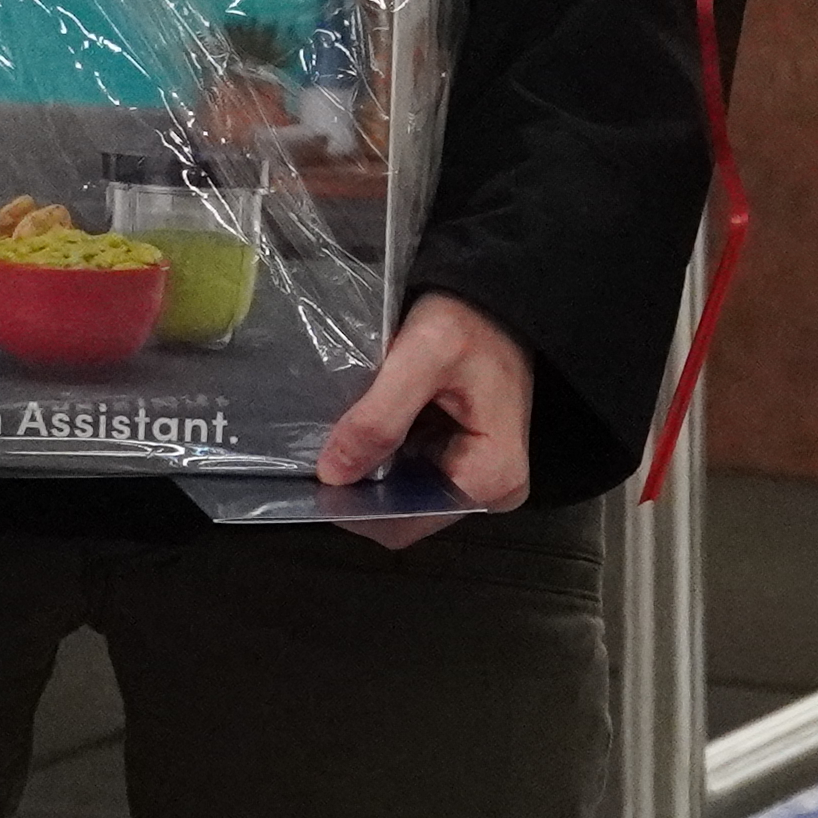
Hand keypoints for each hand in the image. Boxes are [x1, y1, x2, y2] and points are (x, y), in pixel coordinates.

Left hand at [318, 292, 536, 541]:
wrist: (499, 295)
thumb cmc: (471, 320)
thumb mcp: (423, 358)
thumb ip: (379, 419)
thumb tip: (332, 475)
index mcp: (491, 477)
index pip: (404, 522)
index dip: (354, 507)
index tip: (318, 475)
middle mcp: (492, 490)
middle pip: (404, 515)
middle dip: (362, 488)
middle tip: (326, 450)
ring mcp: (480, 478)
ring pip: (403, 497)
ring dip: (370, 473)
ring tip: (347, 437)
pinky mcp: (466, 461)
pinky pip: (411, 476)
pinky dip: (384, 459)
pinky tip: (369, 432)